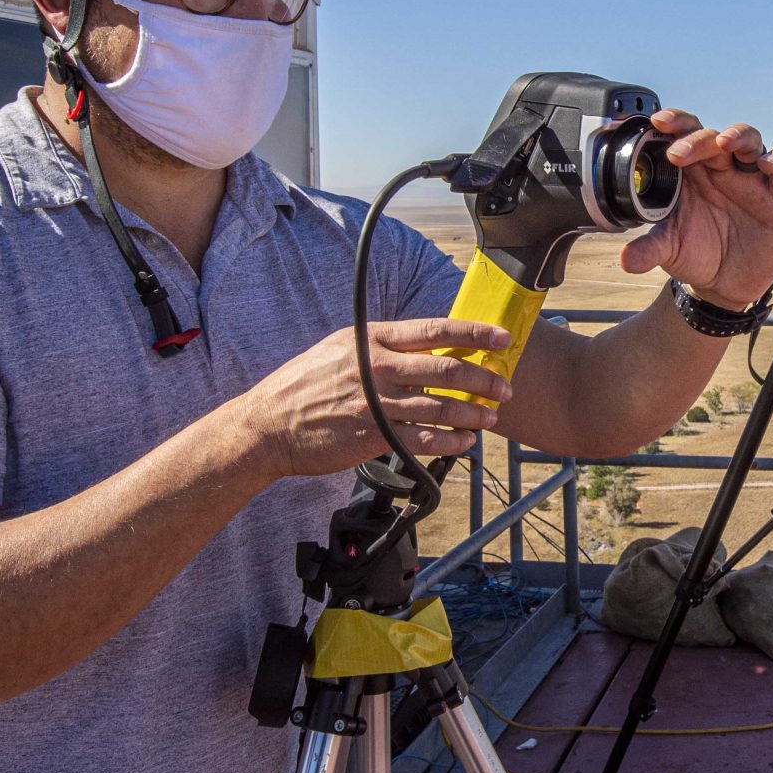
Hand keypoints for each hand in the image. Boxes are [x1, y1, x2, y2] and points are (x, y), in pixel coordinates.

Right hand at [238, 318, 512, 477]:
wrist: (268, 426)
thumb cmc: (304, 384)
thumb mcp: (340, 348)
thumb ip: (380, 344)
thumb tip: (422, 342)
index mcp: (372, 338)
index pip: (434, 330)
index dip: (474, 333)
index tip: (502, 338)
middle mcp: (377, 367)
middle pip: (446, 369)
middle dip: (484, 378)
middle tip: (504, 387)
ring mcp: (376, 403)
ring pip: (441, 407)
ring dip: (473, 413)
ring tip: (491, 416)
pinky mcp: (374, 436)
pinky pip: (424, 439)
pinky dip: (450, 441)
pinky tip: (464, 442)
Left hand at [620, 112, 772, 308]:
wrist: (728, 283)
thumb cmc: (698, 255)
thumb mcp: (670, 251)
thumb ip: (649, 250)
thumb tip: (625, 259)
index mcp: (691, 173)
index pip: (682, 136)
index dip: (672, 124)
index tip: (656, 122)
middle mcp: (720, 170)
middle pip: (711, 136)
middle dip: (695, 138)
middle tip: (678, 153)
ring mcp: (749, 179)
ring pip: (749, 141)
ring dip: (739, 136)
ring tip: (726, 143)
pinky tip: (767, 163)